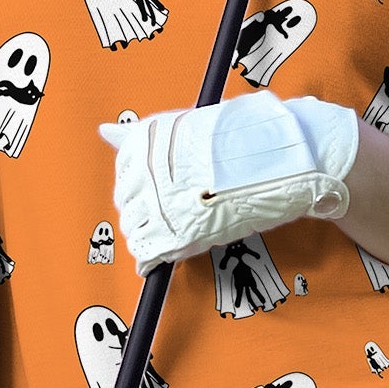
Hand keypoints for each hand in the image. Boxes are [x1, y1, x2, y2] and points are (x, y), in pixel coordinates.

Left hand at [101, 92, 358, 272]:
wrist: (285, 159)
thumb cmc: (241, 142)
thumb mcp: (188, 129)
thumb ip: (143, 138)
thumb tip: (103, 131)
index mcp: (149, 139)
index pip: (125, 171)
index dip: (142, 186)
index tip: (161, 190)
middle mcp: (149, 168)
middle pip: (127, 201)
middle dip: (143, 211)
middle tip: (173, 212)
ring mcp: (164, 201)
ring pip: (135, 228)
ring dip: (148, 234)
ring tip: (176, 230)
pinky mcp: (181, 232)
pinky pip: (149, 251)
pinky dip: (150, 258)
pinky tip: (158, 259)